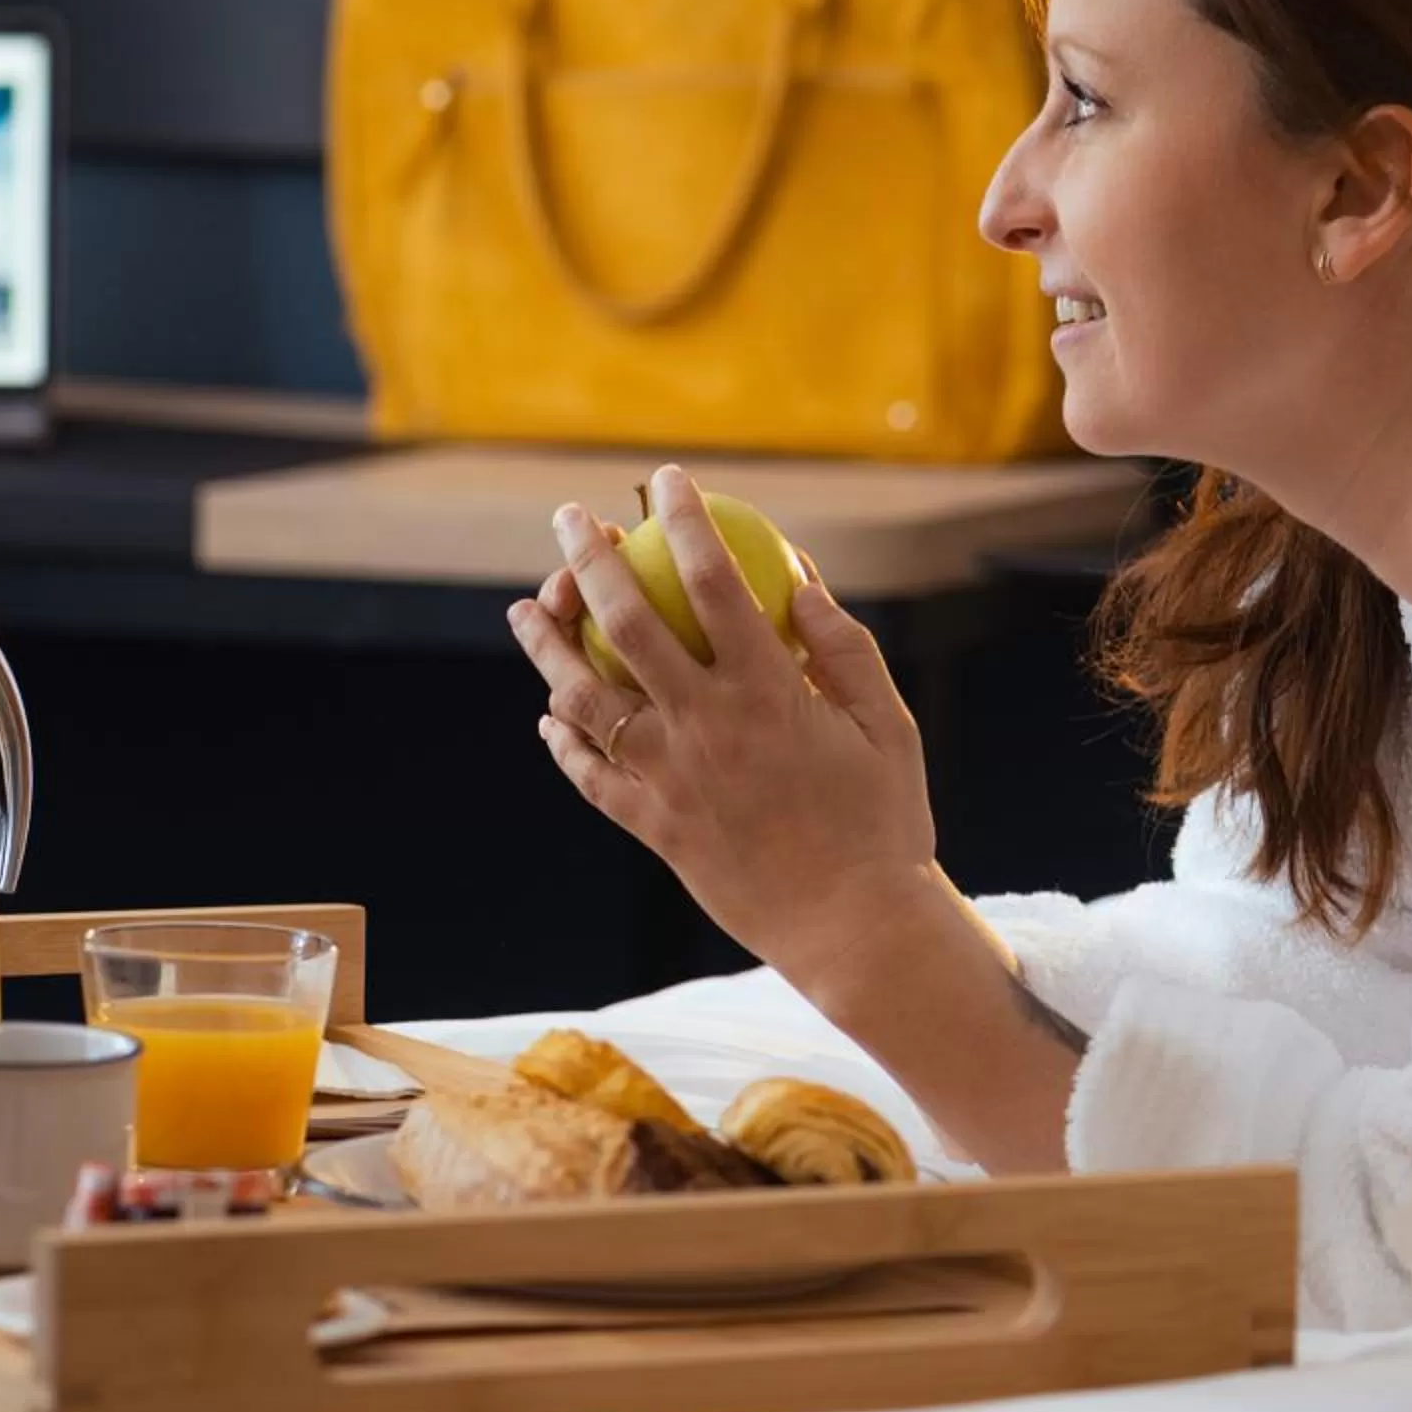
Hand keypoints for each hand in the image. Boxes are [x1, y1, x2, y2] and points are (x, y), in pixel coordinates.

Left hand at [507, 463, 938, 988]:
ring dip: (547, 645)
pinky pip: (592, 776)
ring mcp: (670, 780)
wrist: (853, 928)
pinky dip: (564, 740)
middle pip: (627, 625)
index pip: (717, 583)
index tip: (668, 483)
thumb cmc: (884, 820)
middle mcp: (707, 728)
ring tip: (525, 608)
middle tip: (569, 520)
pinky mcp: (653, 828)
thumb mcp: (886, 724)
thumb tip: (796, 578)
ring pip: (586, 697)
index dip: (686, 523)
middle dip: (589, 561)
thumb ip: (843, 646)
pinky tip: (550, 714)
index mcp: (770, 693)